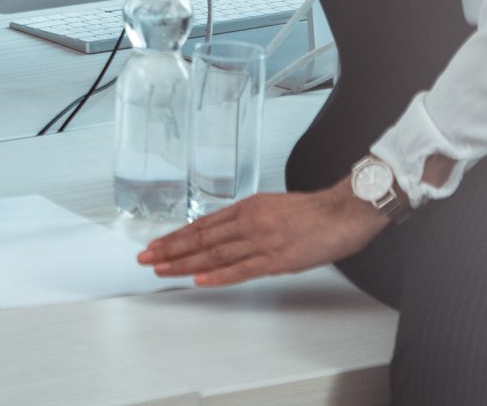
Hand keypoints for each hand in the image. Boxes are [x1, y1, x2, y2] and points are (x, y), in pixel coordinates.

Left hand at [135, 182, 389, 286]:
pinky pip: (241, 270)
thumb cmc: (312, 211)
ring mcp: (261, 241)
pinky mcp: (276, 259)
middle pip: (202, 238)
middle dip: (170, 249)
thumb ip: (249, 219)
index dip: (177, 236)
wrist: (341, 212)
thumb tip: (227, 232)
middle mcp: (248, 222)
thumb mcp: (273, 206)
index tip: (157, 245)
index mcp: (247, 208)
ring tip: (161, 270)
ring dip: (185, 263)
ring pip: (214, 253)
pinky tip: (199, 280)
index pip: (203, 224)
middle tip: (145, 258)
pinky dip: (218, 275)